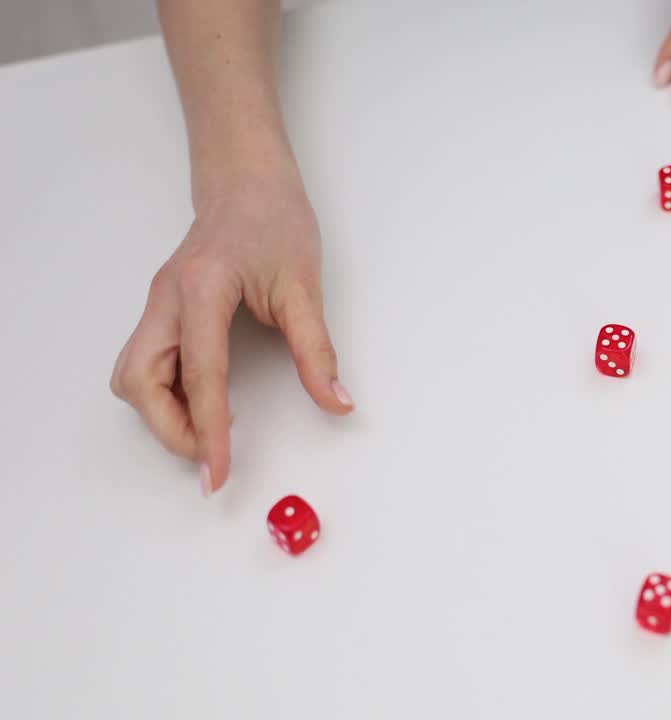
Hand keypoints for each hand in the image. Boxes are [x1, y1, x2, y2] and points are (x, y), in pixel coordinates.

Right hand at [110, 172, 353, 496]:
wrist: (247, 181)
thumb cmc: (274, 219)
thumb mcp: (305, 286)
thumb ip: (317, 350)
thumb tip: (336, 401)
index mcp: (202, 289)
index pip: (201, 375)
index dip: (210, 430)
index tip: (217, 471)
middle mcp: (166, 298)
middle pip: (139, 381)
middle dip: (170, 427)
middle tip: (213, 453)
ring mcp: (156, 304)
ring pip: (132, 376)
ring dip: (162, 413)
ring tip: (209, 430)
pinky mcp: (160, 310)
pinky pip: (144, 365)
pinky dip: (165, 394)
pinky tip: (200, 402)